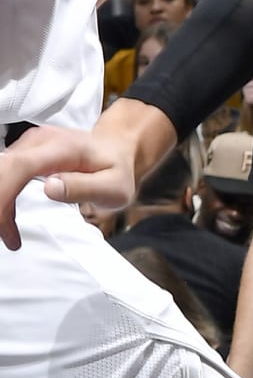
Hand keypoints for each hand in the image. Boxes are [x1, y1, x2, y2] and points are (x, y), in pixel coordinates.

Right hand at [0, 112, 155, 250]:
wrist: (114, 151)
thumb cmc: (116, 172)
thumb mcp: (113, 188)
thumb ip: (83, 188)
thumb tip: (49, 187)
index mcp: (64, 148)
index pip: (22, 165)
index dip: (4, 192)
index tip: (3, 222)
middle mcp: (41, 140)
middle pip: (4, 169)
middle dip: (0, 204)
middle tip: (8, 237)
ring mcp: (30, 144)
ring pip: (1, 174)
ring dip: (1, 206)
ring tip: (10, 236)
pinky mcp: (24, 152)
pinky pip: (4, 175)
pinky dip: (3, 200)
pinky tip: (9, 222)